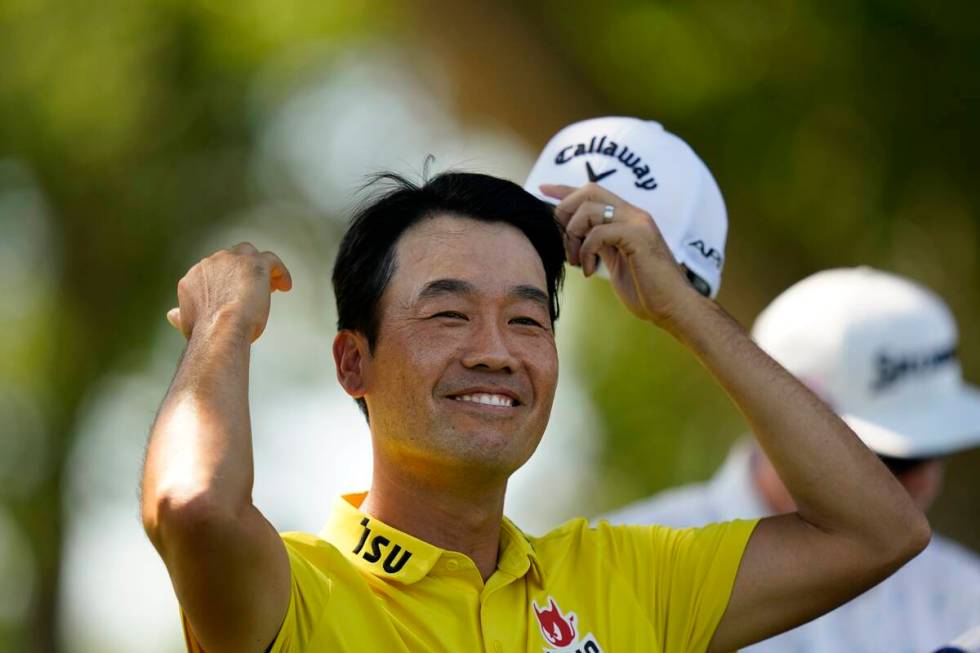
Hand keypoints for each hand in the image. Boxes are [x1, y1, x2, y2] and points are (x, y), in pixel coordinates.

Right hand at [166, 242, 292, 341]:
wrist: (220, 331)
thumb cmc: (206, 334)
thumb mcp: (190, 324)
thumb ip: (182, 315)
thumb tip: (171, 315)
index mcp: (193, 277)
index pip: (213, 271)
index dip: (227, 282)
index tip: (238, 297)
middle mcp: (210, 263)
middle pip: (231, 260)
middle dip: (242, 273)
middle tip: (256, 290)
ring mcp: (232, 260)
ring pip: (250, 254)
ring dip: (260, 268)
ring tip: (273, 286)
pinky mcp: (254, 263)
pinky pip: (271, 259)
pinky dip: (279, 270)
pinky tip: (286, 286)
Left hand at [540, 182, 698, 325]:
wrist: (673, 308)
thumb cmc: (646, 291)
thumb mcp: (615, 261)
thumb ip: (600, 244)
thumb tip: (574, 237)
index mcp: (629, 218)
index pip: (593, 192)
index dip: (565, 189)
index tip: (542, 190)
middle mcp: (634, 214)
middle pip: (589, 191)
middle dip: (565, 212)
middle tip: (562, 242)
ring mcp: (638, 223)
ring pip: (589, 211)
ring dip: (573, 237)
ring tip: (578, 263)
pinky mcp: (638, 237)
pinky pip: (598, 233)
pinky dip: (587, 251)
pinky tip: (592, 271)